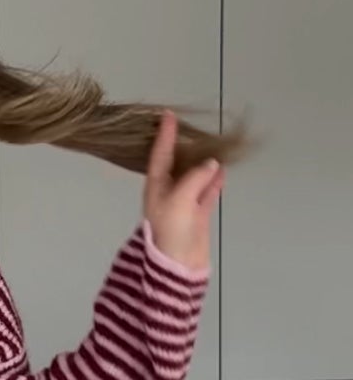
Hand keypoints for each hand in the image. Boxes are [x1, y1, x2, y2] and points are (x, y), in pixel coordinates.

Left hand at [143, 109, 223, 272]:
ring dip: (205, 163)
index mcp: (156, 186)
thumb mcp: (180, 198)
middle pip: (178, 164)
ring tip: (214, 147)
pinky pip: (207, 192)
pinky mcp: (198, 215)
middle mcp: (169, 192)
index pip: (160, 154)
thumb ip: (196, 177)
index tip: (167, 114)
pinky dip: (215, 181)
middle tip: (195, 129)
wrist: (177, 265)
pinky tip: (223, 170)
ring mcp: (185, 203)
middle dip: (186, 148)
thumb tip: (212, 163)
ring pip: (196, 177)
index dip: (164, 134)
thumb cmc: (171, 230)